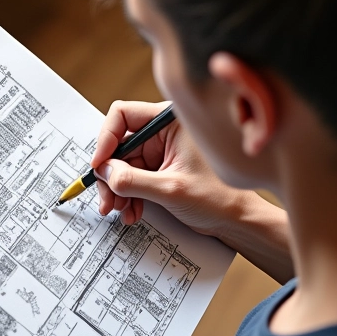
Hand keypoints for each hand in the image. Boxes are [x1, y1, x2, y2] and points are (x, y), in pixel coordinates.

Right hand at [92, 100, 260, 236]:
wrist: (237, 220)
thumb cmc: (220, 198)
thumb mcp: (171, 189)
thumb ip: (133, 180)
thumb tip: (104, 172)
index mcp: (170, 121)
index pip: (123, 115)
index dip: (106, 139)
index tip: (100, 164)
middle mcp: (162, 131)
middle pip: (118, 145)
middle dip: (110, 174)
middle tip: (107, 198)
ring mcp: (159, 150)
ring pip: (121, 164)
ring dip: (117, 189)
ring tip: (121, 210)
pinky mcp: (158, 168)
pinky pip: (130, 177)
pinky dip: (127, 195)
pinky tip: (132, 211)